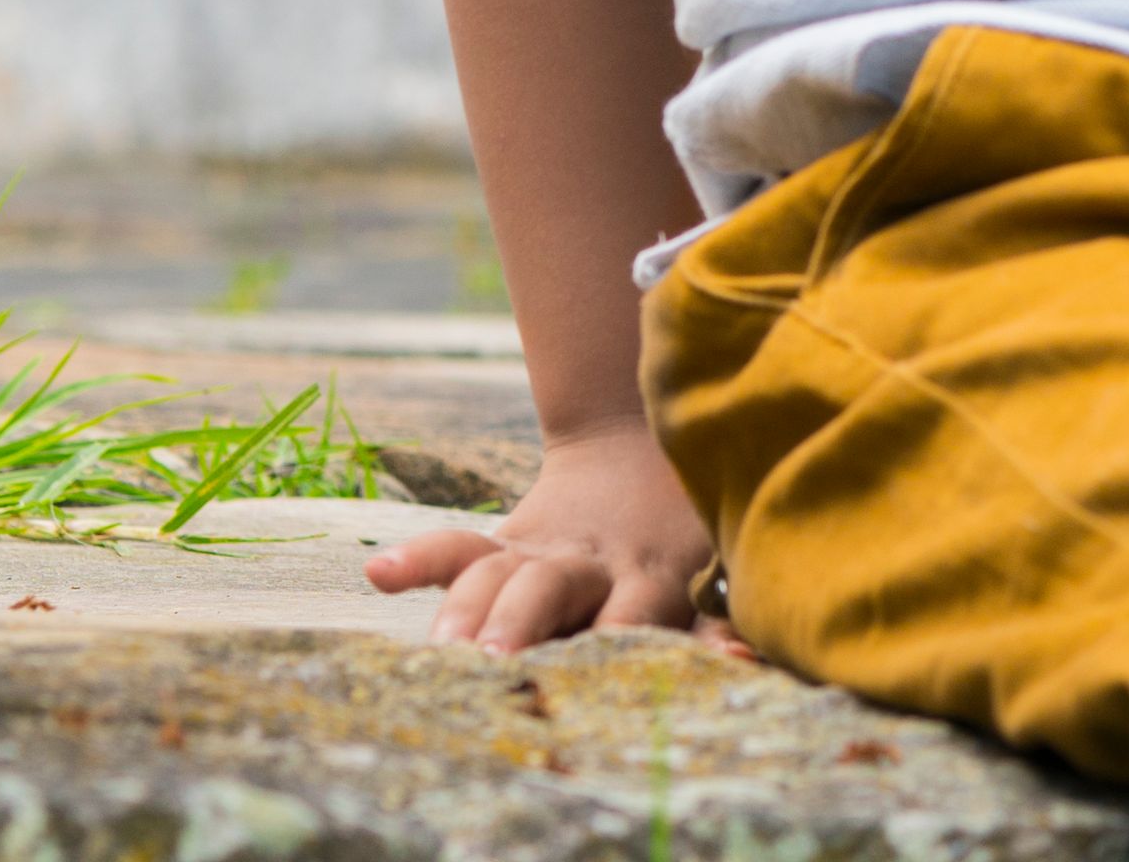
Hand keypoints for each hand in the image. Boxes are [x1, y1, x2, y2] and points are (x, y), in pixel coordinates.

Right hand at [362, 423, 715, 649]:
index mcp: (649, 581)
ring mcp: (539, 551)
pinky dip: (420, 558)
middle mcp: (589, 565)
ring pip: (496, 572)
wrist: (637, 446)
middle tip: (492, 661)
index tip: (591, 682)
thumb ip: (717, 624)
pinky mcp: (502, 542)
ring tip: (441, 644)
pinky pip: (458, 545)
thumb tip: (749, 660)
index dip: (613, 643)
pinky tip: (379, 573)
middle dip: (520, 623)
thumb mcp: (709, 577)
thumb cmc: (685, 541)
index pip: (631, 617)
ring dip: (466, 607)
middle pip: (551, 589)